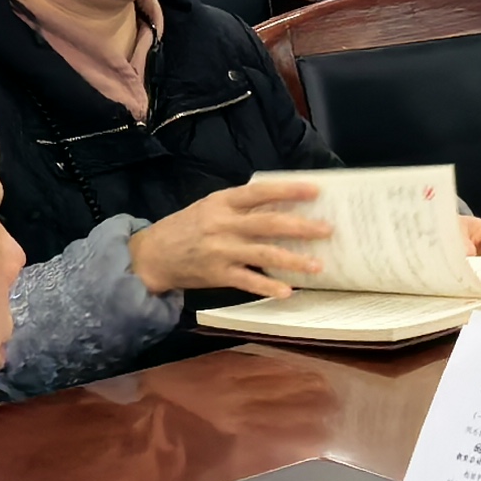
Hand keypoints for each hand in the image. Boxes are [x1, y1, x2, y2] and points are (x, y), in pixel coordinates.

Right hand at [132, 180, 331, 298]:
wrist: (151, 255)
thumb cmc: (187, 228)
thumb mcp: (210, 208)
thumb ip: (241, 207)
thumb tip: (283, 205)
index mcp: (222, 202)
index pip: (260, 192)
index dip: (288, 190)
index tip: (316, 190)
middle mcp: (222, 224)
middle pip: (267, 223)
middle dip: (301, 227)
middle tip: (328, 230)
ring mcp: (220, 250)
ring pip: (263, 253)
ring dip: (293, 260)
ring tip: (318, 266)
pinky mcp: (217, 274)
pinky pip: (248, 281)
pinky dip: (268, 286)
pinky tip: (287, 291)